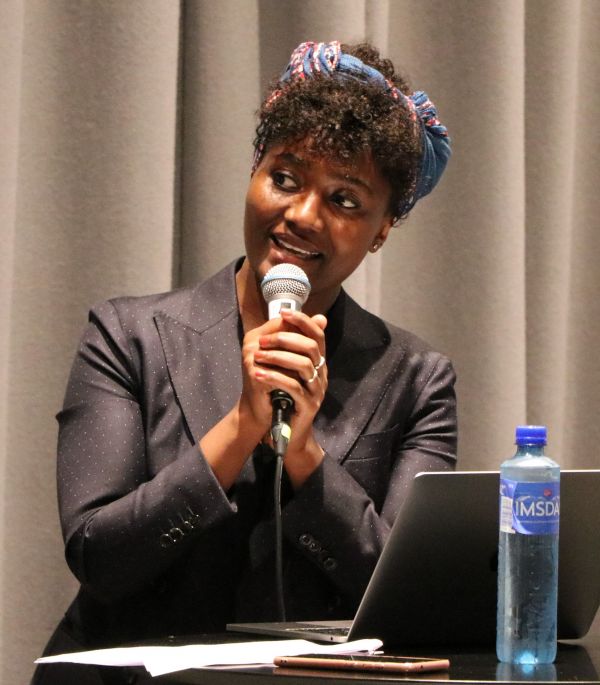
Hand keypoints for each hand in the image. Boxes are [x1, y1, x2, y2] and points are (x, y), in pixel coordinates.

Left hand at [248, 308, 327, 485]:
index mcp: (318, 362)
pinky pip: (294, 387)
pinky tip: (258, 375)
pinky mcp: (309, 406)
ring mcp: (317, 391)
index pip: (317, 334)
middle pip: (311, 347)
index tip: (284, 313)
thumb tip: (283, 317)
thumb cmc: (282, 397)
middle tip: (261, 341)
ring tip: (256, 357)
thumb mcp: (283, 369)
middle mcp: (321, 374)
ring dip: (277, 358)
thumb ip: (284, 346)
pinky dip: (274, 378)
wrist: (286, 432)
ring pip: (304, 365)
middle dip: (285, 339)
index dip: (303, 321)